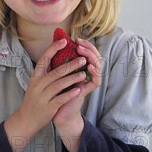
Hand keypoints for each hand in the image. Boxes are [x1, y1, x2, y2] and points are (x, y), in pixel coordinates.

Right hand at [3, 39, 87, 151]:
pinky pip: (61, 99)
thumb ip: (46, 73)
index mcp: (35, 77)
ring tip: (84, 73)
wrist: (26, 119)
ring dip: (73, 78)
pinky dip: (70, 94)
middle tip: (83, 59)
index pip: (44, 59)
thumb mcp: (36, 84)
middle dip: (71, 64)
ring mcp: (43, 96)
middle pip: (56, 72)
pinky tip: (79, 90)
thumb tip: (58, 57)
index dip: (54, 48)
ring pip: (59, 84)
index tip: (64, 41)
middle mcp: (38, 85)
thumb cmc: (34, 99)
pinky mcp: (49, 107)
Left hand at [52, 37, 101, 151]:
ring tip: (83, 52)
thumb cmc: (54, 94)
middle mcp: (85, 74)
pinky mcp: (87, 92)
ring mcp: (87, 83)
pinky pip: (96, 81)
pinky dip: (94, 73)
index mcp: (78, 69)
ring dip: (91, 57)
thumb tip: (53, 44)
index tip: (75, 39)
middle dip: (88, 48)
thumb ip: (57, 63)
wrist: (56, 113)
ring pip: (97, 66)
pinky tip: (89, 67)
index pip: (86, 53)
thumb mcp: (54, 76)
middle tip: (80, 43)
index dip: (84, 45)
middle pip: (94, 57)